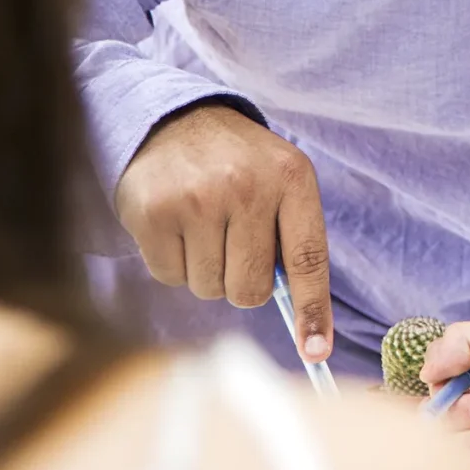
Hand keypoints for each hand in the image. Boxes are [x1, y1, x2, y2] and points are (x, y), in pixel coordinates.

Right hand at [114, 103, 332, 363]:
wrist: (173, 118)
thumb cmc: (236, 163)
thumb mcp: (279, 181)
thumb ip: (292, 240)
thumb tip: (307, 328)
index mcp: (291, 178)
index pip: (308, 259)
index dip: (313, 312)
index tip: (316, 351)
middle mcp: (246, 186)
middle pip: (250, 290)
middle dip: (240, 281)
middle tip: (231, 244)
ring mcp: (197, 198)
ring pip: (208, 288)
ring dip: (204, 270)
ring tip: (202, 225)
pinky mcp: (153, 211)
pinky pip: (169, 277)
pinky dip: (173, 262)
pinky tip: (175, 225)